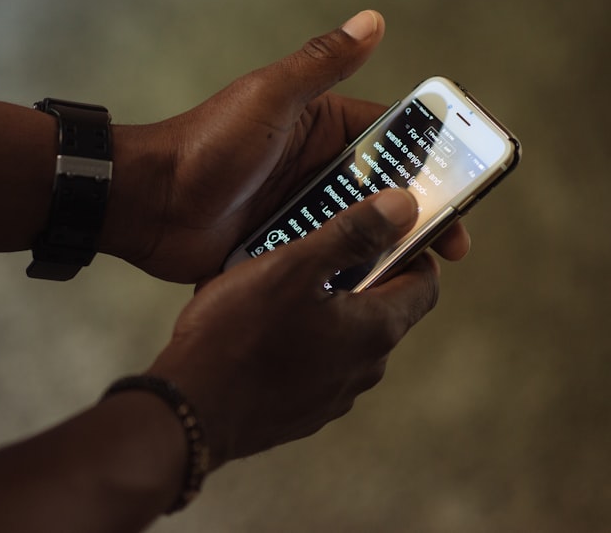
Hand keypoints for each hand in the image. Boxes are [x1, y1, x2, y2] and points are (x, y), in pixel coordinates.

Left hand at [101, 10, 468, 283]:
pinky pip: (325, 258)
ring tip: (419, 275)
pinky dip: (348, 270)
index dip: (432, 163)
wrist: (149, 203)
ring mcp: (296, 210)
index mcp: (319, 127)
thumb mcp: (268, 98)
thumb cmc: (207, 144)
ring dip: (386, 247)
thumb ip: (320, 64)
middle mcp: (313, 168)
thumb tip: (374, 19)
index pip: (392, 141)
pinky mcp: (279, 246)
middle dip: (418, 215)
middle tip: (452, 248)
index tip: (466, 188)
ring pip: (357, 229)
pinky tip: (373, 293)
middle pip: (382, 192)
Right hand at [146, 189, 438, 466]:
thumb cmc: (237, 334)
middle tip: (315, 253)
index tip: (383, 231)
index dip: (410, 252)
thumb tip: (401, 206)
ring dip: (326, 312)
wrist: (192, 407)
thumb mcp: (291, 266)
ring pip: (346, 339)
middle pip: (382, 310)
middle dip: (358, 278)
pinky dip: (302, 344)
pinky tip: (261, 332)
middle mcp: (366, 368)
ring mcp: (335, 395)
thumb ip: (350, 234)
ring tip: (278, 291)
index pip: (425, 284)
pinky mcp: (305, 411)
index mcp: (375, 328)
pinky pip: (317, 366)